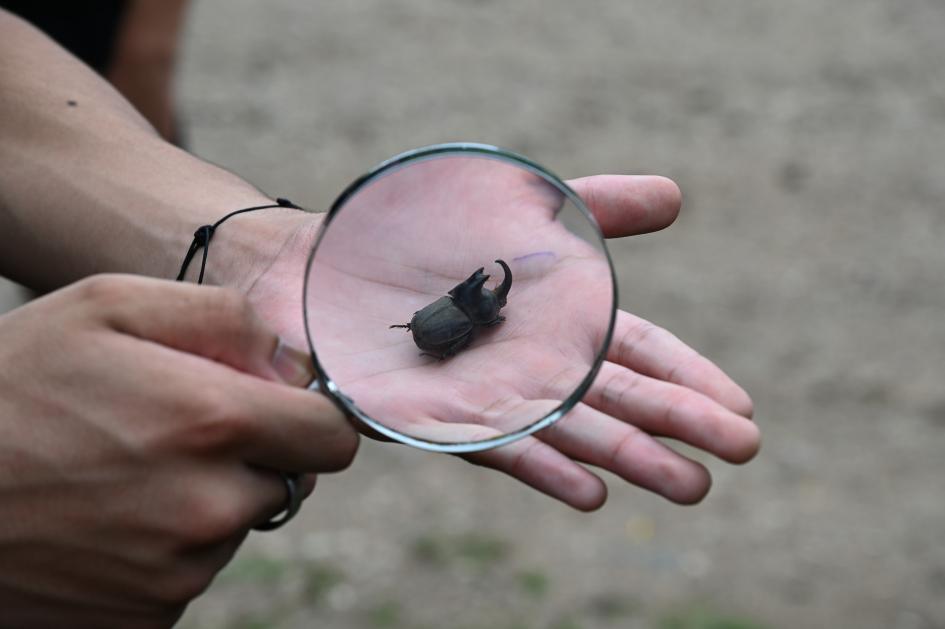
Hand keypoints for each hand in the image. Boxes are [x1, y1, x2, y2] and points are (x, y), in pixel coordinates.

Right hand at [0, 275, 357, 627]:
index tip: (275, 405)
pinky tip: (104, 521)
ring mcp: (176, 575)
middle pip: (288, 482)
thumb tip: (288, 359)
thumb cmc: (9, 386)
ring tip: (122, 474)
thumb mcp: (107, 307)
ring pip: (235, 528)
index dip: (309, 416)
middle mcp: (207, 508)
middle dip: (253, 455)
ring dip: (203, 500)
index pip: (333, 436)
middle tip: (178, 434)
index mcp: (213, 422)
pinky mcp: (144, 621)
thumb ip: (220, 318)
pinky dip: (163, 549)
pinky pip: (188, 574)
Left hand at [238, 170, 757, 511]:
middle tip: (737, 452)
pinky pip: (500, 445)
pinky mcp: (443, 418)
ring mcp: (493, 397)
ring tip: (690, 486)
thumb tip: (677, 196)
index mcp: (560, 322)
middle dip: (679, 425)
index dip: (688, 380)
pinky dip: (544, 467)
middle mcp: (535, 367)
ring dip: (630, 458)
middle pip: (619, 401)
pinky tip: (592, 493)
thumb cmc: (425, 232)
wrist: (327, 259)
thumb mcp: (525, 209)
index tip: (741, 408)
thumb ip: (596, 207)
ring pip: (573, 433)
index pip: (639, 356)